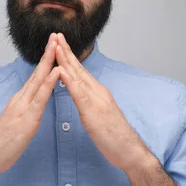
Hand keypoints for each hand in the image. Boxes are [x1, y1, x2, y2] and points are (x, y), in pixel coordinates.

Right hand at [0, 33, 59, 178]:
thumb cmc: (2, 144)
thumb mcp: (16, 123)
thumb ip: (25, 111)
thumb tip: (33, 105)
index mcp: (20, 100)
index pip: (35, 77)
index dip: (44, 62)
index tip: (52, 47)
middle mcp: (21, 99)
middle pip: (37, 73)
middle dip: (47, 54)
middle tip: (55, 36)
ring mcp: (23, 106)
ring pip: (39, 80)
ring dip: (49, 61)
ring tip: (57, 46)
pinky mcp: (27, 118)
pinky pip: (40, 97)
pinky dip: (49, 83)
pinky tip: (57, 72)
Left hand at [54, 33, 151, 171]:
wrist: (130, 151)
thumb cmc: (115, 136)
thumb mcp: (100, 115)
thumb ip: (91, 102)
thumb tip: (82, 95)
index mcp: (97, 92)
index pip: (80, 71)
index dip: (69, 56)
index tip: (60, 43)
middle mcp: (98, 91)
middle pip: (78, 68)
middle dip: (66, 51)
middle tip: (56, 35)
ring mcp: (96, 100)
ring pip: (78, 76)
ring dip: (65, 60)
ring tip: (56, 45)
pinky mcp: (93, 112)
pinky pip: (79, 94)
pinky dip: (69, 81)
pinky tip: (61, 71)